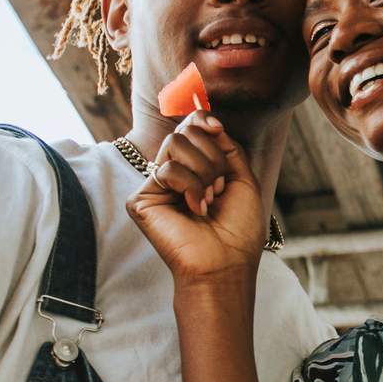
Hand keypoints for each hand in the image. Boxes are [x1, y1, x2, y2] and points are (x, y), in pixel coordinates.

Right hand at [125, 113, 266, 280]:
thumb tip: (209, 119)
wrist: (227, 262)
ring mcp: (155, 187)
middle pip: (185, 131)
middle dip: (212, 156)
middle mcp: (173, 175)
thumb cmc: (238, 229)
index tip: (218, 128)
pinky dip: (190, 187)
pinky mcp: (141, 200)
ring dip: (204, 171)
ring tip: (209, 200)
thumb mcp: (242, 178)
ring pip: (175, 144)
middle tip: (219, 187)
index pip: (190, 126)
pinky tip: (195, 209)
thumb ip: (226, 146)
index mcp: (195, 168)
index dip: (202, 119)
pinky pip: (167, 169)